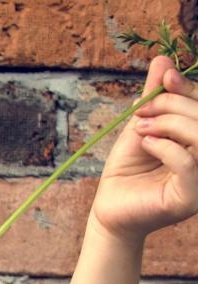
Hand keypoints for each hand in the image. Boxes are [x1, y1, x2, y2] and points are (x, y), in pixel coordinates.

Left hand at [94, 56, 197, 243]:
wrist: (109, 208)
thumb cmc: (128, 170)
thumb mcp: (141, 126)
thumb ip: (154, 97)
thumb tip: (163, 60)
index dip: (189, 89)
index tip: (165, 77)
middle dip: (174, 105)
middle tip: (143, 110)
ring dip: (171, 123)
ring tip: (142, 127)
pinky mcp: (189, 198)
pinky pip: (189, 163)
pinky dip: (166, 147)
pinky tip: (145, 144)